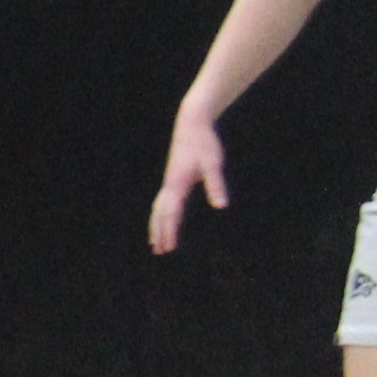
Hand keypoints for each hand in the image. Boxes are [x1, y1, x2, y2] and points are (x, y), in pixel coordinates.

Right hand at [147, 112, 228, 255]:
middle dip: (159, 232)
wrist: (191, 124)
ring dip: (157, 224)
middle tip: (159, 251)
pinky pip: (163, 201)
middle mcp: (170, 184)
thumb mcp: (214, 164)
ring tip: (155, 240)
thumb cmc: (204, 143)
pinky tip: (166, 218)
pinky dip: (161, 214)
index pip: (171, 213)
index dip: (169, 231)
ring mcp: (169, 181)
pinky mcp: (173, 178)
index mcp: (177, 184)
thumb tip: (221, 206)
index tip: (168, 248)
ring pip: (158, 208)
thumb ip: (216, 185)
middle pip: (160, 213)